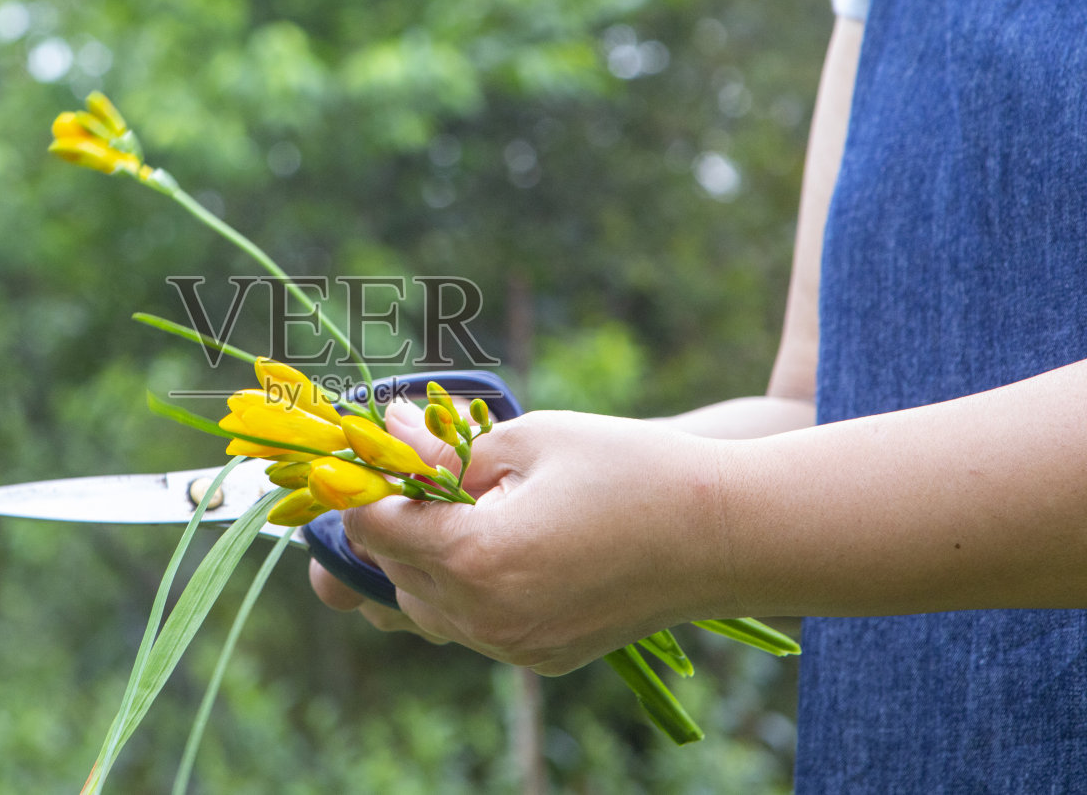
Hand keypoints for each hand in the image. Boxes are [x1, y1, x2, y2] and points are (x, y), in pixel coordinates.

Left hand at [312, 400, 730, 675]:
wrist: (724, 535)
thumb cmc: (629, 470)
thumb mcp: (528, 439)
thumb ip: (444, 446)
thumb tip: (387, 428)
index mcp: (474, 557)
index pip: (371, 528)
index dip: (362, 487)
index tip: (368, 457)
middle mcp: (485, 616)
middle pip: (392, 572)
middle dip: (392, 524)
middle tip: (412, 475)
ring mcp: (514, 646)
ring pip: (426, 608)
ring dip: (424, 562)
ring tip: (457, 510)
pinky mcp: (541, 658)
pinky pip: (473, 627)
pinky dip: (465, 591)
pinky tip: (498, 547)